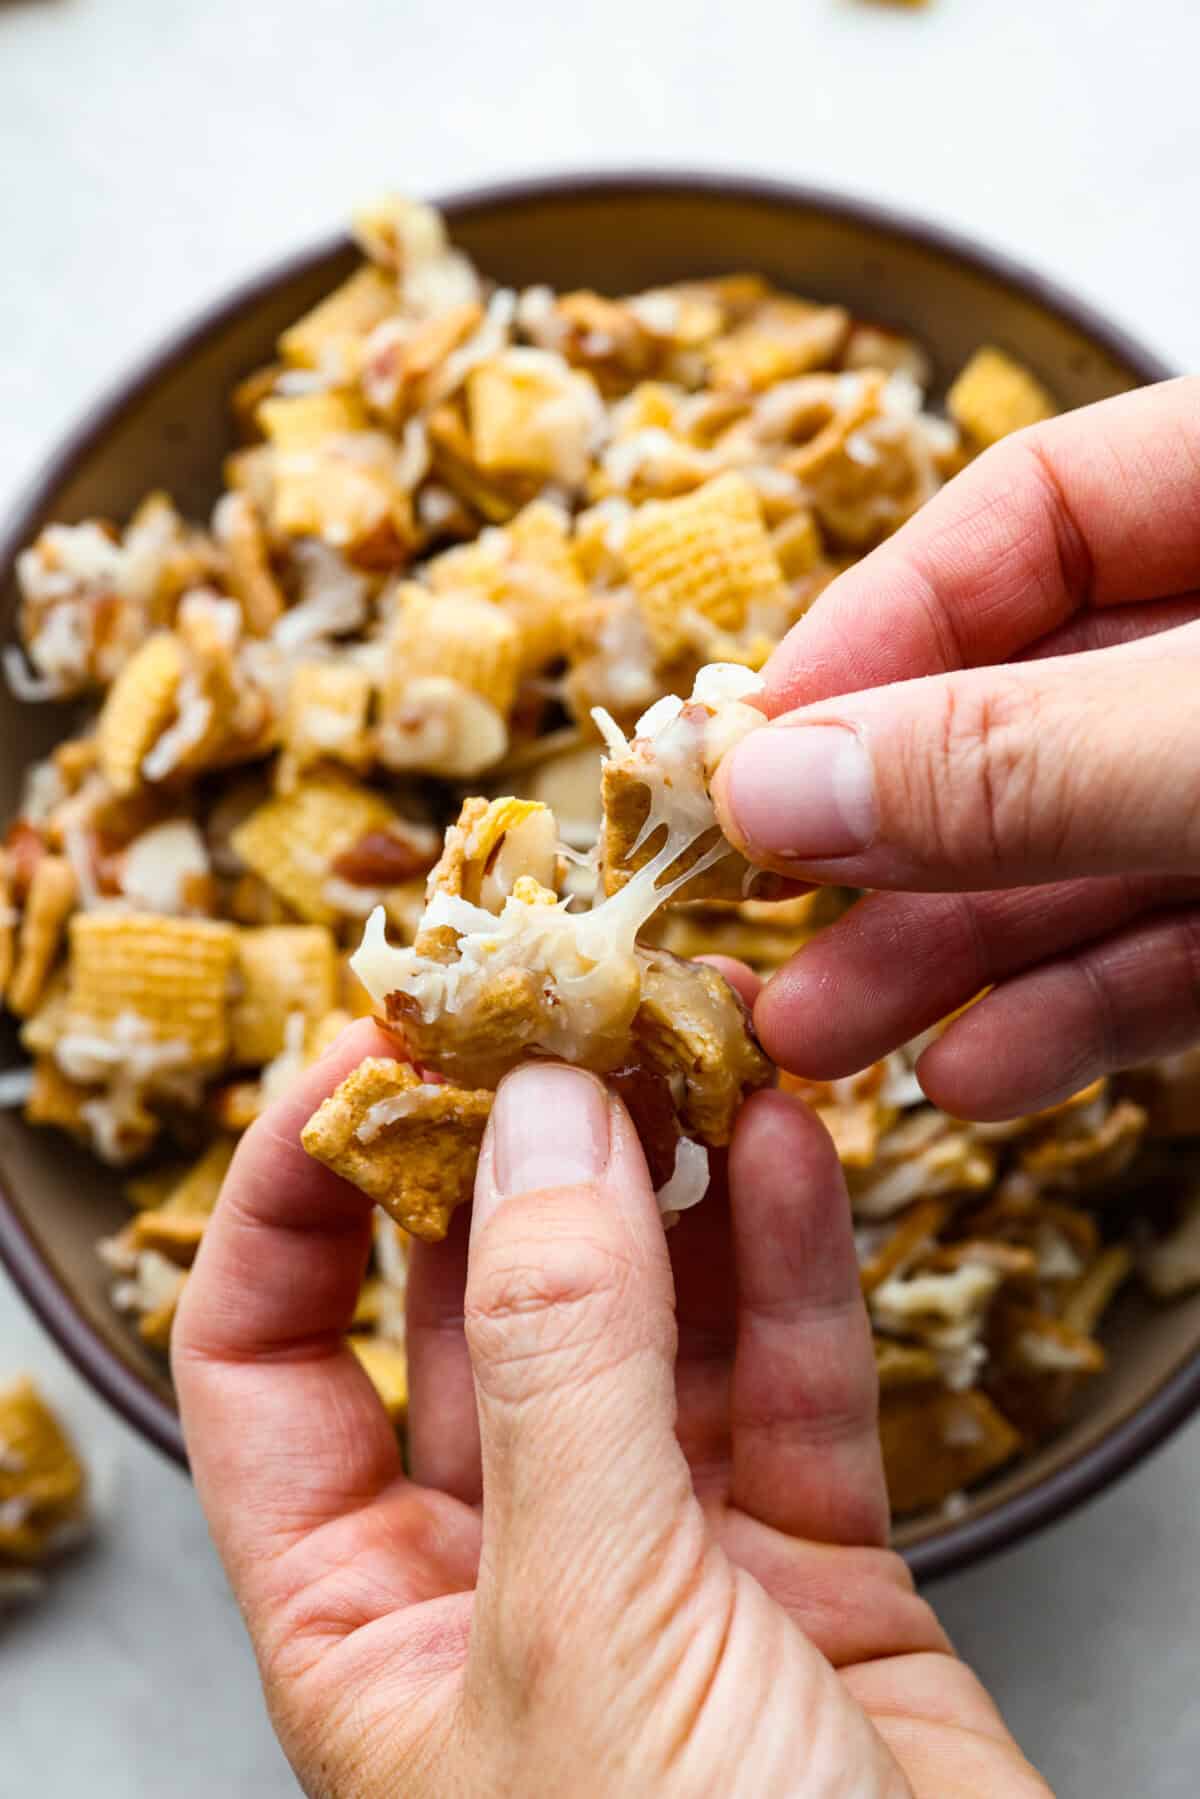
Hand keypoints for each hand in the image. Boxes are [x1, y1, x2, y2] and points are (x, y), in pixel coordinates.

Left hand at [173, 1015, 1045, 1797]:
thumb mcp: (586, 1632)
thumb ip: (561, 1363)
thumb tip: (535, 1126)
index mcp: (363, 1623)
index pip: (267, 1359)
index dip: (292, 1193)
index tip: (366, 1053)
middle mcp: (501, 1577)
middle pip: (467, 1308)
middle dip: (506, 1154)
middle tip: (550, 1011)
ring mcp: (662, 1565)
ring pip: (644, 1325)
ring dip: (663, 1183)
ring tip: (684, 1048)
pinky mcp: (811, 1569)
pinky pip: (786, 1379)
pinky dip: (785, 1261)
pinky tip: (781, 1156)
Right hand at [714, 376, 1199, 1118]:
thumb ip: (1023, 760)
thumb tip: (771, 788)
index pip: (1030, 512)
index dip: (873, 628)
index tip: (747, 755)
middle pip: (1034, 704)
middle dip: (890, 834)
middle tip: (752, 923)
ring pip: (1096, 845)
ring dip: (954, 951)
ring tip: (823, 1038)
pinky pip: (1186, 941)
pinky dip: (1086, 1014)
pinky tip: (981, 1073)